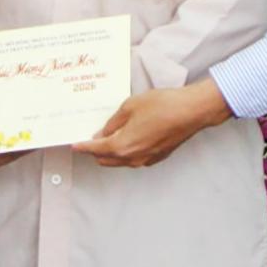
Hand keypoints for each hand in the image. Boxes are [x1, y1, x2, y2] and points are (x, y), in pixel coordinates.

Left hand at [73, 79, 232, 167]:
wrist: (191, 112)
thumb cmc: (162, 106)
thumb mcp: (130, 107)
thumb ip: (113, 122)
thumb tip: (103, 132)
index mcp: (122, 146)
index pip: (95, 150)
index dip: (83, 147)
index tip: (75, 145)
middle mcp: (133, 158)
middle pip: (106, 159)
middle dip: (95, 151)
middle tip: (90, 138)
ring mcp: (146, 159)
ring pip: (121, 161)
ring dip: (111, 152)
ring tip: (108, 137)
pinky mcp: (157, 157)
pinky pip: (135, 159)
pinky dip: (127, 152)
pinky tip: (129, 138)